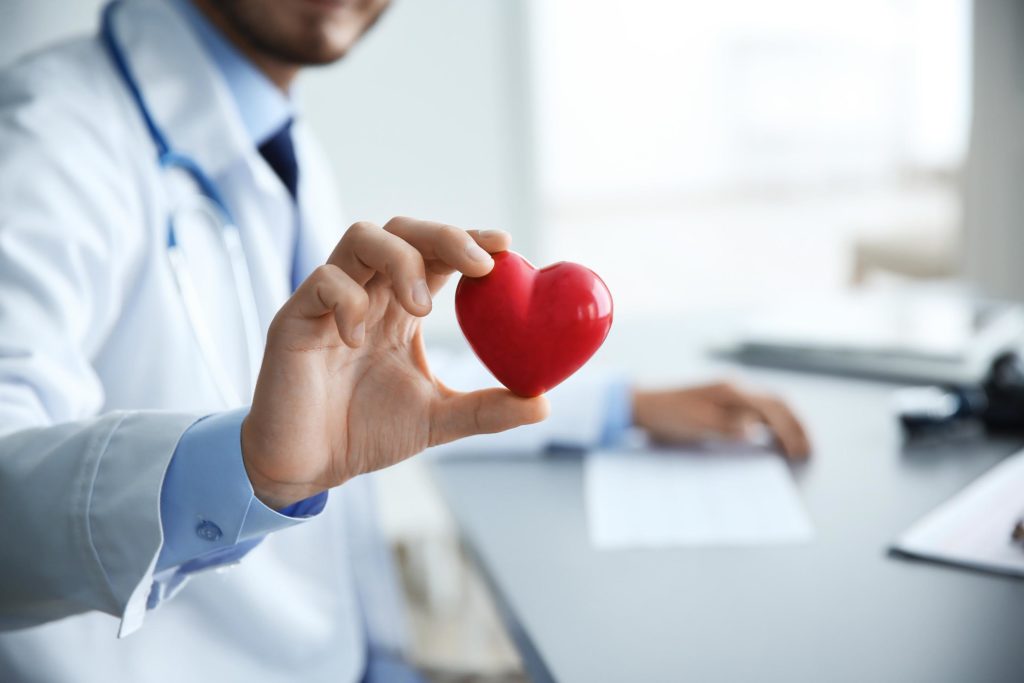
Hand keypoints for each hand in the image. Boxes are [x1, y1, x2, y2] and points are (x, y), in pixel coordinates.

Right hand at [241, 218, 548, 508]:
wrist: (306, 467)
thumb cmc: (365, 432)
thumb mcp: (437, 420)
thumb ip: (486, 409)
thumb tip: (543, 404)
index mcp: (400, 306)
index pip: (435, 253)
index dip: (468, 241)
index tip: (505, 243)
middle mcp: (368, 292)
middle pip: (402, 230)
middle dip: (443, 236)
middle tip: (479, 265)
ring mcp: (329, 301)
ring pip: (361, 238)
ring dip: (401, 261)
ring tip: (423, 308)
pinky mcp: (295, 319)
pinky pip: (321, 282)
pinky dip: (348, 299)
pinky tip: (360, 339)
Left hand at [632, 382, 810, 458]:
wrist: (644, 405)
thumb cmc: (668, 414)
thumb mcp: (696, 423)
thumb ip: (728, 426)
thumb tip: (755, 429)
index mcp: (732, 390)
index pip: (773, 408)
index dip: (790, 430)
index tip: (799, 452)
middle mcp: (735, 387)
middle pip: (778, 402)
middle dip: (796, 425)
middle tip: (809, 450)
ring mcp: (730, 392)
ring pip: (770, 405)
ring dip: (786, 424)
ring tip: (797, 447)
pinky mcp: (724, 401)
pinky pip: (756, 410)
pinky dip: (771, 424)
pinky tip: (773, 440)